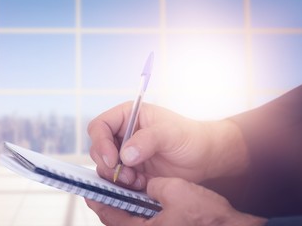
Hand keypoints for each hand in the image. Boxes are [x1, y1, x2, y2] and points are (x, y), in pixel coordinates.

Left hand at [85, 177, 266, 225]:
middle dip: (109, 200)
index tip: (90, 185)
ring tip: (123, 187)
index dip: (97, 196)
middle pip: (114, 218)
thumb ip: (150, 185)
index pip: (107, 213)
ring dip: (124, 205)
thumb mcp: (175, 190)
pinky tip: (142, 197)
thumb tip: (143, 185)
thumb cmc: (208, 217)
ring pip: (127, 221)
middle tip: (105, 183)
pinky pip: (141, 224)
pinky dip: (137, 210)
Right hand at [87, 102, 248, 188]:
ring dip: (116, 177)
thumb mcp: (169, 133)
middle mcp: (122, 134)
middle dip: (108, 164)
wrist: (204, 157)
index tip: (112, 158)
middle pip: (98, 149)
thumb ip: (147, 140)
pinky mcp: (131, 171)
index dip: (100, 142)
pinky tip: (141, 184)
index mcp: (127, 116)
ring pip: (104, 167)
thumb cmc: (189, 137)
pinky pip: (116, 180)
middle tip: (126, 174)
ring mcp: (125, 153)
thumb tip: (125, 154)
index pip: (99, 126)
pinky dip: (124, 185)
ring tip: (136, 180)